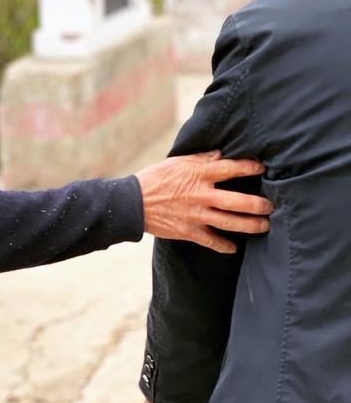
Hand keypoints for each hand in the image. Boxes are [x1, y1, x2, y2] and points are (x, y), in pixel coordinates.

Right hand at [135, 150, 272, 253]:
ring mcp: (196, 215)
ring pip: (231, 222)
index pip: (231, 168)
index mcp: (198, 174)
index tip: (263, 168)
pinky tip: (233, 248)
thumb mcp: (176, 162)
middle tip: (271, 206)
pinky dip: (224, 246)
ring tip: (264, 226)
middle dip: (259, 205)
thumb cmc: (153, 179)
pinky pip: (212, 241)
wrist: (132, 203)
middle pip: (239, 201)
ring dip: (251, 225)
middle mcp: (202, 195)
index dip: (250, 168)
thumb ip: (200, 159)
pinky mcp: (188, 231)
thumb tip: (220, 154)